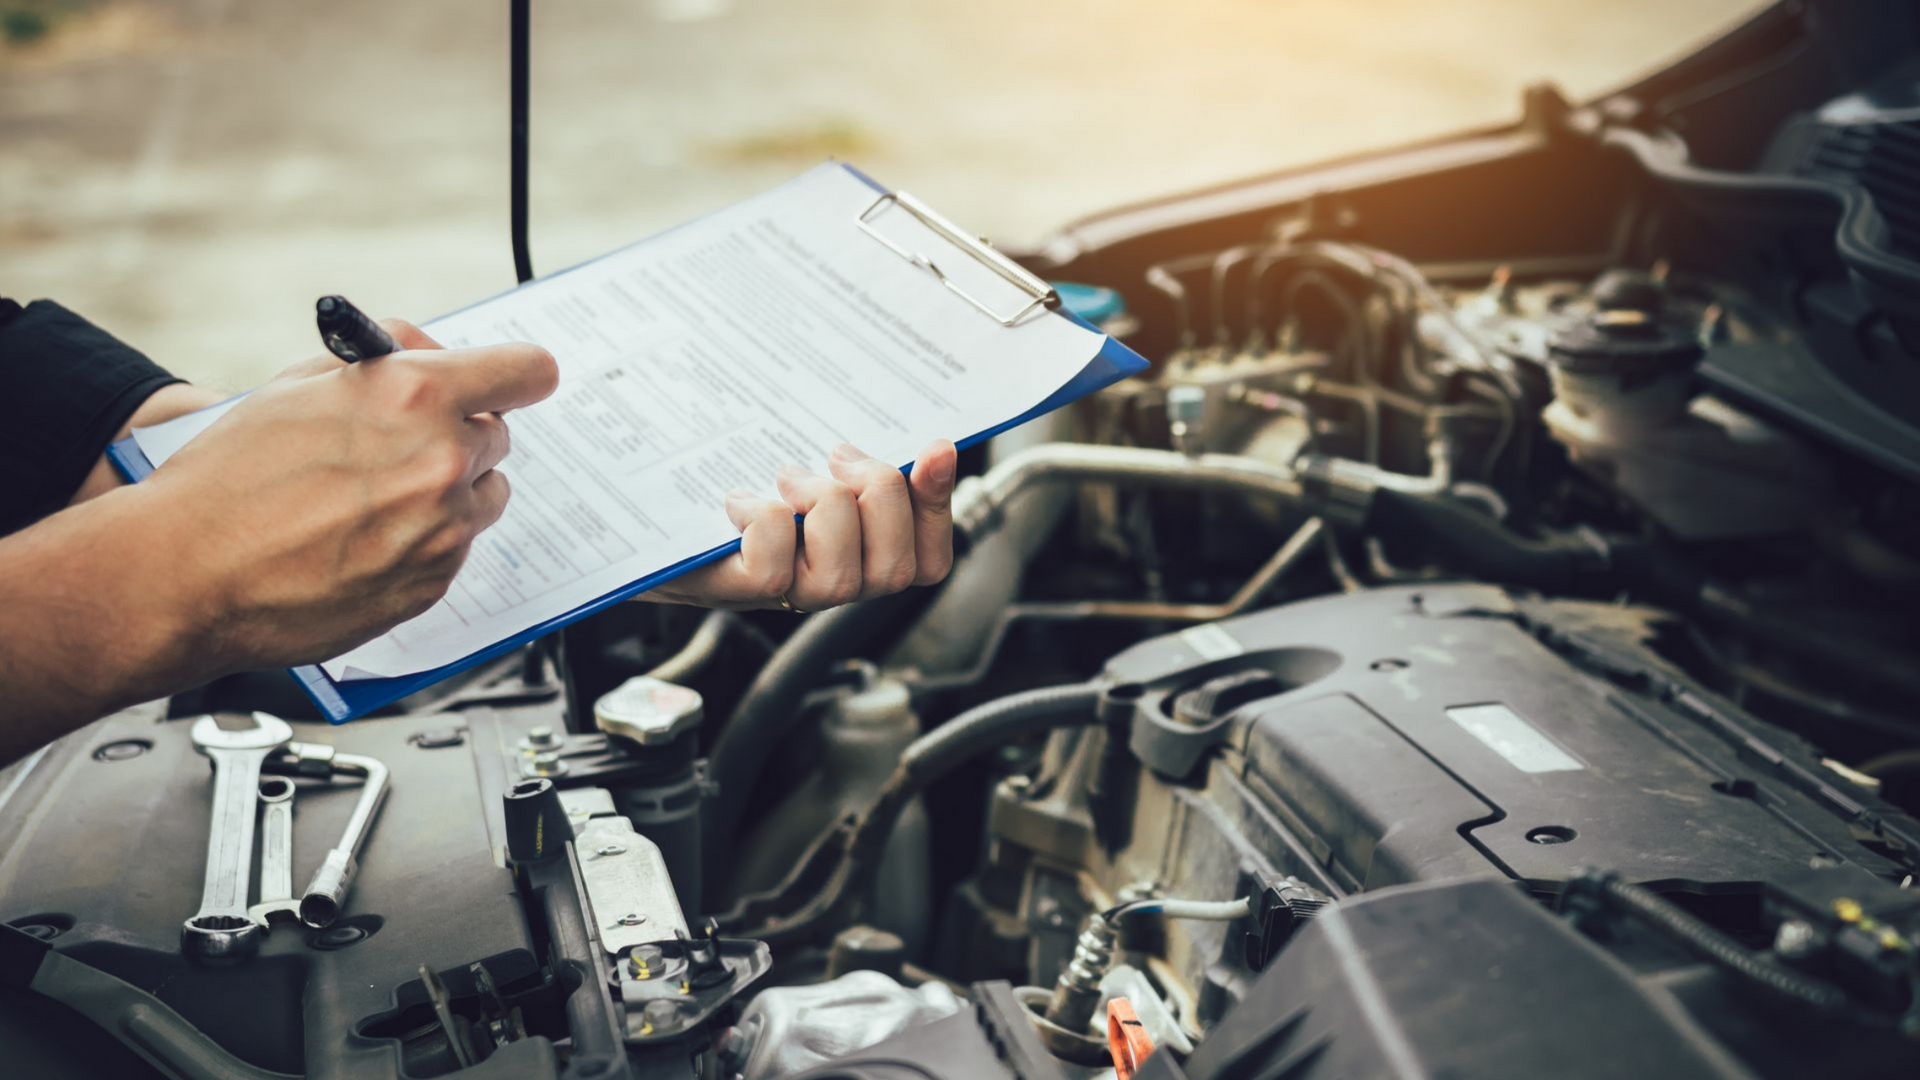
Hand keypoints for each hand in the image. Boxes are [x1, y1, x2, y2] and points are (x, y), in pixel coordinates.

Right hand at [136, 320, 558, 669]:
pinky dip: (424, 541)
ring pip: (483, 495)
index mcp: (415, 394)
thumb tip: (428, 351)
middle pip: (496, 436)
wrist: (186, 573)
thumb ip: (381, 361)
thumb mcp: (297, 384)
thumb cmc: (229, 477)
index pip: (524, 372)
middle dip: (458, 434)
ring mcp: (444, 527)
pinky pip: (455, 548)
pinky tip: (362, 542)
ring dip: (449, 491)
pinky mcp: (435, 581)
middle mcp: (442, 458)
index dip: (519, 375)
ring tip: (375, 499)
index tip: (518, 381)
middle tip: (403, 444)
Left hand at [645, 440, 958, 610]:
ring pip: (841, 576)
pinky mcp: (737, 590)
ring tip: (787, 477)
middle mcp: (827, 584)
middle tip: (836, 457)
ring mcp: (783, 595)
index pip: (930, 559)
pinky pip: (776, 567)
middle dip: (879, 496)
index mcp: (857, 554)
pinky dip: (763, 518)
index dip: (938, 507)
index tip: (932, 449)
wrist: (637, 509)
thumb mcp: (806, 461)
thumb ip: (866, 462)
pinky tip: (739, 500)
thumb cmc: (725, 483)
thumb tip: (940, 446)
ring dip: (821, 507)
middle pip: (896, 568)